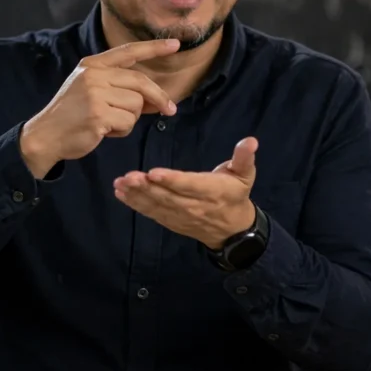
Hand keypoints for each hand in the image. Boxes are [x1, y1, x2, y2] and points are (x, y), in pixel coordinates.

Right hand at [20, 39, 179, 177]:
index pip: (128, 52)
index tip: (175, 45)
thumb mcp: (91, 90)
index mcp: (93, 64)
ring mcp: (95, 94)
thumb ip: (120, 88)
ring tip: (109, 123)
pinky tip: (105, 131)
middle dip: (158, 98)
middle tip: (170, 110)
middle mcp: (94, 75)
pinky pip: (128, 122)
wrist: (46, 135)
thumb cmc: (73, 114)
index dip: (153, 48)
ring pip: (137, 105)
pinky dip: (122, 131)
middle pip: (141, 83)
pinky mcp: (98, 115)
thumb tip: (158, 99)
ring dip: (130, 119)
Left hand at [114, 137, 258, 249]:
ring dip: (136, 195)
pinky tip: (121, 194)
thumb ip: (244, 157)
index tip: (153, 173)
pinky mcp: (171, 221)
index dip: (171, 180)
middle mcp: (194, 206)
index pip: (189, 185)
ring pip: (156, 205)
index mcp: (211, 191)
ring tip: (120, 184)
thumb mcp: (245, 175)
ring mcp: (181, 216)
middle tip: (128, 177)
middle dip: (146, 187)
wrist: (232, 230)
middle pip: (167, 196)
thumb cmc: (236, 194)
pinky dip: (136, 204)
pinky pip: (152, 213)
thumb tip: (251, 141)